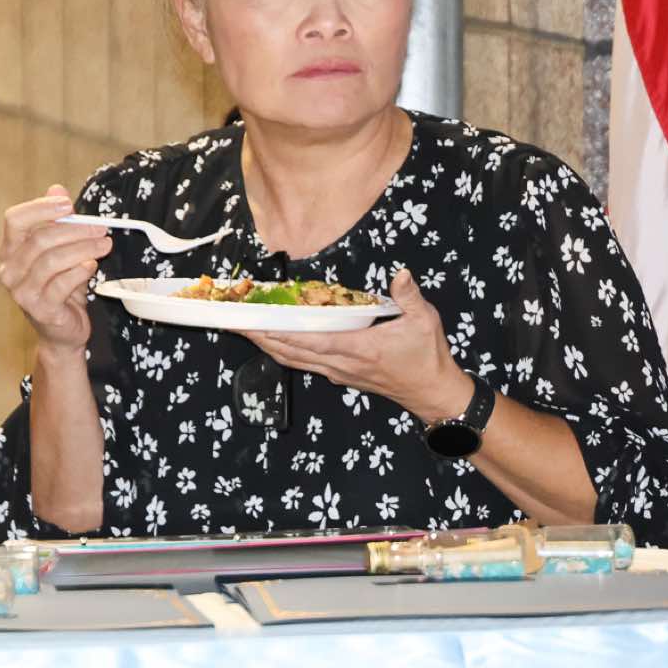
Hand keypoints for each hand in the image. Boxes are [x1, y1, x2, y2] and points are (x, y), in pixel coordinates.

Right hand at [0, 185, 112, 358]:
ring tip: (104, 244)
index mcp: (10, 251)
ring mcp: (21, 292)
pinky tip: (92, 266)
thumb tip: (57, 188)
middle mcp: (8, 271)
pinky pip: (60, 284)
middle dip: (75, 229)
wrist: (64, 331)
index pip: (15, 219)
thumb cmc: (61, 287)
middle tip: (100, 227)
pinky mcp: (39, 310)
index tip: (68, 204)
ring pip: (52, 260)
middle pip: (39, 239)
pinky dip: (79, 272)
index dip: (41, 208)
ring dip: (83, 248)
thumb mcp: (60, 250)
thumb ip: (57, 222)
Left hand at [245, 269, 469, 420]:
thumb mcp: (425, 321)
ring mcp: (338, 372)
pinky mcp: (340, 376)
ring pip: (293, 361)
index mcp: (358, 349)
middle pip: (290, 352)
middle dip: (260, 337)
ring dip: (267, 346)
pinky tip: (273, 341)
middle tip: (235, 322)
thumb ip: (409, 296)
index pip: (309, 340)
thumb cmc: (428, 357)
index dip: (278, 332)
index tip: (253, 322)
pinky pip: (304, 364)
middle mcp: (341, 364)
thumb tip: (401, 273)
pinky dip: (284, 352)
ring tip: (245, 330)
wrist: (432, 393)